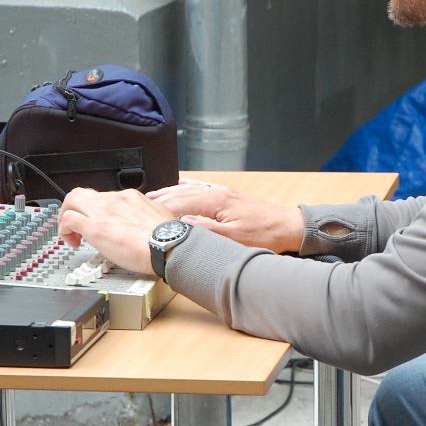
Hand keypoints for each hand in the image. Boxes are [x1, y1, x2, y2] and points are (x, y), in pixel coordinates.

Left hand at [57, 188, 176, 275]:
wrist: (167, 246)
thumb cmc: (167, 238)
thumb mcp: (159, 216)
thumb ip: (146, 215)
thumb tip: (144, 222)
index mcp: (130, 198)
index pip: (104, 198)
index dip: (96, 211)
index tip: (97, 222)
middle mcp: (114, 200)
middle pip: (82, 193)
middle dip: (74, 208)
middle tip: (76, 225)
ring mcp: (103, 211)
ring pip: (71, 201)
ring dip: (66, 217)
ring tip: (71, 234)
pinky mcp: (94, 227)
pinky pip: (68, 220)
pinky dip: (64, 230)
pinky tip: (72, 242)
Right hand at [146, 179, 303, 254]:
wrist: (287, 227)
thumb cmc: (264, 235)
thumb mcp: (234, 239)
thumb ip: (207, 230)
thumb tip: (183, 223)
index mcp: (215, 202)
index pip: (179, 203)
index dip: (159, 208)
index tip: (142, 212)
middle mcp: (217, 194)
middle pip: (181, 194)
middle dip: (159, 198)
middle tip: (138, 203)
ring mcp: (222, 194)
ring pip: (189, 190)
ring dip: (170, 193)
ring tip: (152, 197)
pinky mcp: (228, 197)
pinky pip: (201, 189)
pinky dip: (187, 188)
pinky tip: (181, 186)